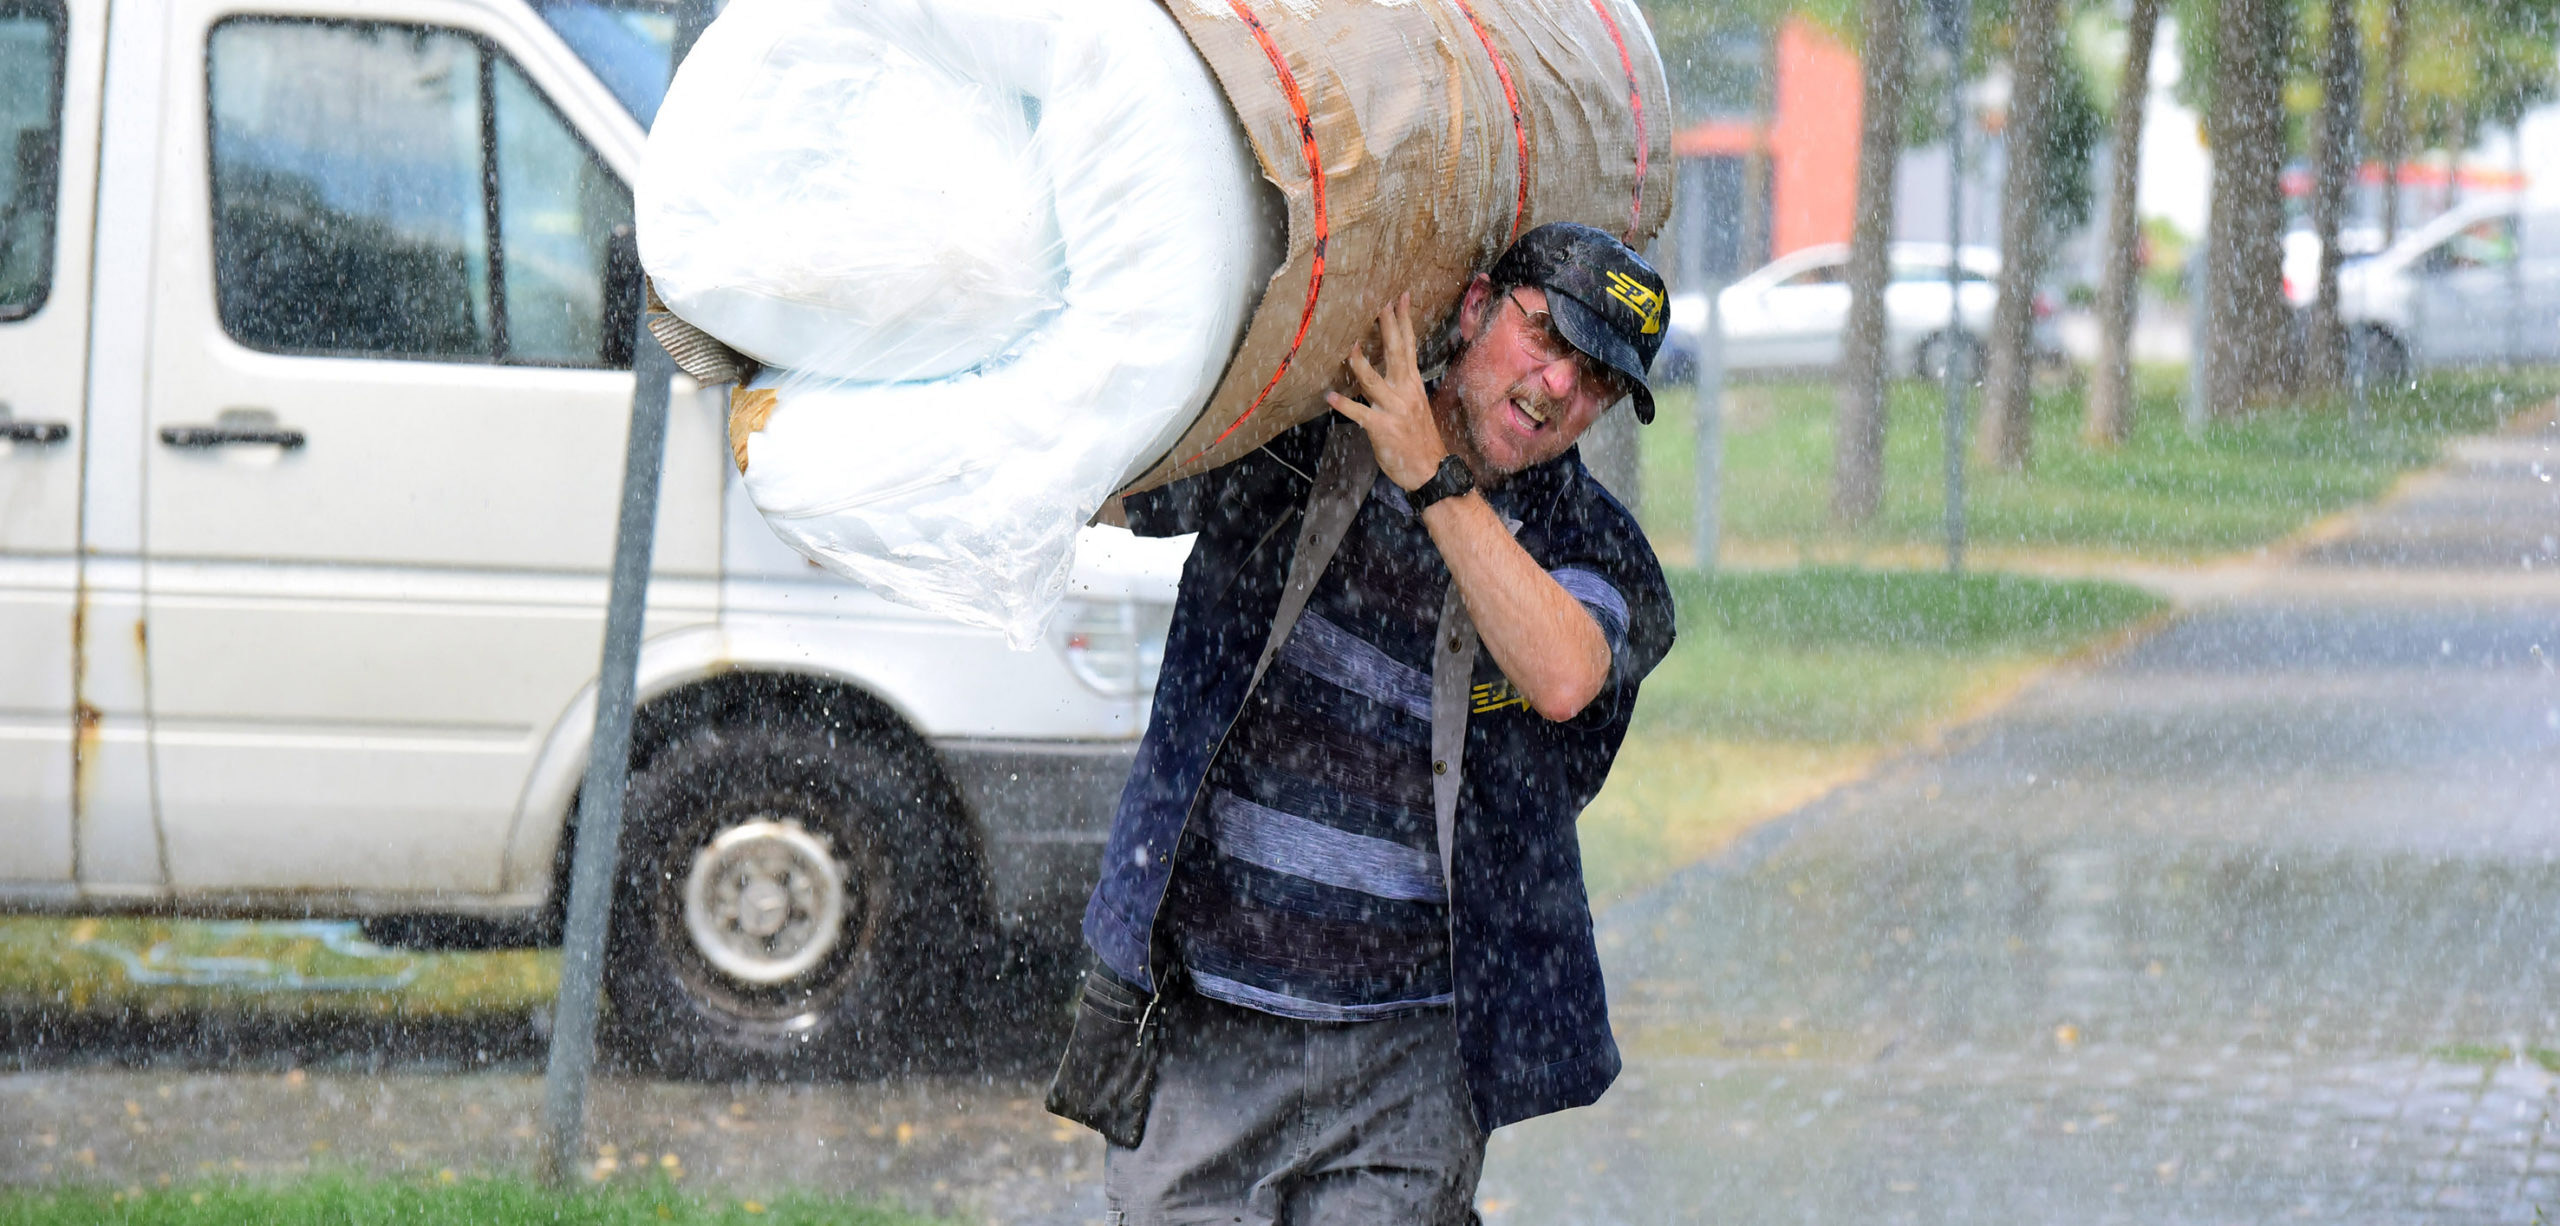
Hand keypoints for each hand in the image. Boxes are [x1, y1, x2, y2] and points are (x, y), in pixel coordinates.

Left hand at [1325, 293, 1448, 491]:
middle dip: (1387, 327)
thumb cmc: (1420, 441)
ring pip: (1374, 380)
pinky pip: (1359, 413)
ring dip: (1360, 362)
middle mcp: (1405, 391)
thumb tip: (1388, 371)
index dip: (1404, 320)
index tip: (1401, 297)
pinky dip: (1344, 404)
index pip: (1409, 345)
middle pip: (1395, 352)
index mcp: (1413, 384)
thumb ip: (1401, 388)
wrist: (1431, 470)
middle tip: (1380, 303)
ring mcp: (1394, 409)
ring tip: (1349, 346)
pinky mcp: (1382, 427)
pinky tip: (1330, 395)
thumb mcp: (1415, 407)